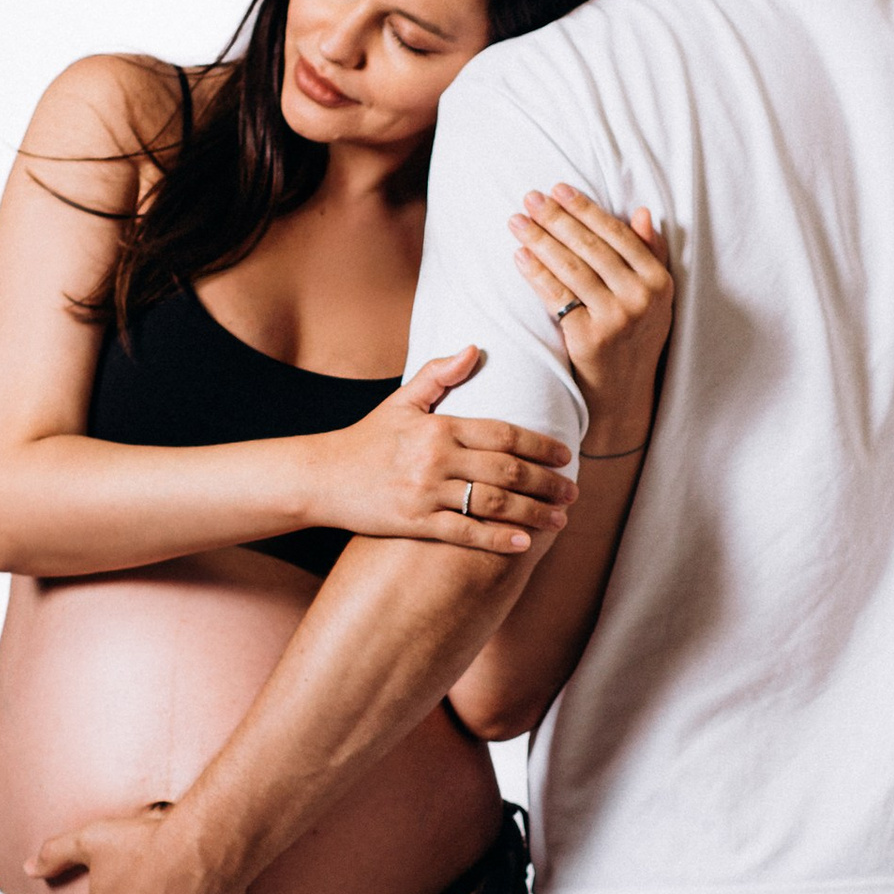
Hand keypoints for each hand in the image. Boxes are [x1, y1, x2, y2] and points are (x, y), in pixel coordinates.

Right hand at [313, 347, 578, 551]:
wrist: (321, 477)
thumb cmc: (367, 439)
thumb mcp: (401, 401)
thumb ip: (439, 376)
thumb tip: (475, 348)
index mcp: (439, 427)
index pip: (503, 434)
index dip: (541, 445)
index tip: (566, 455)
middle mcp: (435, 459)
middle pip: (507, 470)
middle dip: (547, 483)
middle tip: (572, 492)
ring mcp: (425, 493)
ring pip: (492, 504)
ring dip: (532, 514)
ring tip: (559, 521)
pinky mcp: (414, 524)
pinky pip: (463, 533)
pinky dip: (496, 540)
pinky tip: (523, 545)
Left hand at [509, 188, 672, 442]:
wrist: (623, 395)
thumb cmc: (635, 338)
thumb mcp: (655, 299)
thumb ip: (650, 254)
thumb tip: (641, 212)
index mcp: (660, 282)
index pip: (618, 235)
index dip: (586, 210)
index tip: (560, 189)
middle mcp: (641, 298)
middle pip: (591, 248)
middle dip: (557, 218)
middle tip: (530, 197)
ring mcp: (616, 319)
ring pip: (571, 269)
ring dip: (540, 240)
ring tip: (517, 221)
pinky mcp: (589, 338)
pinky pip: (556, 297)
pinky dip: (536, 273)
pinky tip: (519, 255)